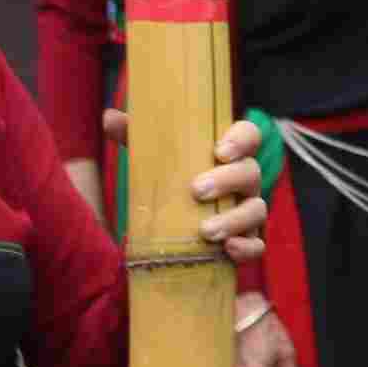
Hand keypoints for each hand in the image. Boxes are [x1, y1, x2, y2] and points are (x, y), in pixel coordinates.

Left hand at [100, 113, 269, 259]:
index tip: (219, 151)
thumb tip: (110, 117)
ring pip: (257, 209)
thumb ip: (137, 137)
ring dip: (234, 219)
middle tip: (196, 190)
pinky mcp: (246, 239)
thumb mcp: (154, 158)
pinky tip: (228, 249)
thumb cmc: (172, 181)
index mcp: (230, 155)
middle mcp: (244, 180)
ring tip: (206, 231)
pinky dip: (247, 248)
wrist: (179, 223)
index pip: (249, 136)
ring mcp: (248, 209)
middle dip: (228, 180)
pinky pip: (257, 244)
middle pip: (251, 172)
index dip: (241, 140)